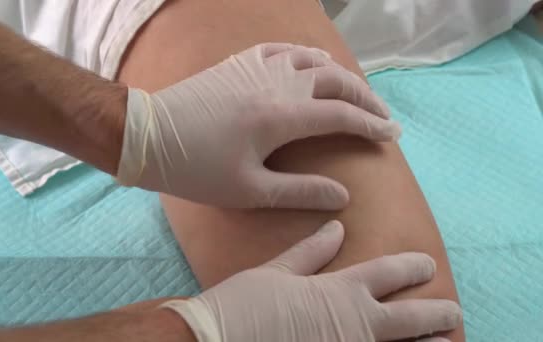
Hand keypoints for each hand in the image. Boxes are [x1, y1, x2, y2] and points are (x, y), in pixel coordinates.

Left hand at [116, 43, 400, 209]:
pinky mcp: (239, 62)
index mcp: (280, 117)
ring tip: (353, 92)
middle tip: (381, 115)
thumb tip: (342, 196)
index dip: (371, 125)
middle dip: (365, 97)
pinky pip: (283, 49)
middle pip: (335, 81)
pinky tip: (312, 63)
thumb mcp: (249, 191)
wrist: (149, 136)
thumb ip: (299, 192)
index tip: (391, 135)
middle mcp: (276, 83)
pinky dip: (306, 55)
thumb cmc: (196, 169)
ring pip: (313, 60)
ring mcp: (257, 68)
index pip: (340, 115)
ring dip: (340, 74)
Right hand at [162, 220, 461, 341]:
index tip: (427, 265)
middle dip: (435, 313)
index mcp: (341, 292)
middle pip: (410, 318)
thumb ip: (311, 252)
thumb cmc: (244, 305)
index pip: (388, 273)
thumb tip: (336, 227)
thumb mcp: (277, 272)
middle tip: (454, 311)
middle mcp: (356, 325)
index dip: (412, 266)